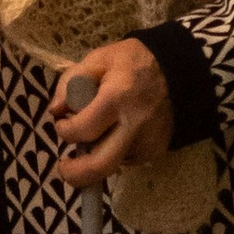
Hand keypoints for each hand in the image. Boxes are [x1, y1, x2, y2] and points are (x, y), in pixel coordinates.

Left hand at [51, 37, 172, 188]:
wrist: (177, 72)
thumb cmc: (132, 63)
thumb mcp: (99, 59)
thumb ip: (70, 82)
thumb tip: (55, 111)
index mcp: (116, 98)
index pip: (82, 130)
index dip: (65, 131)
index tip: (62, 122)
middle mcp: (134, 126)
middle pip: (100, 166)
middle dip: (75, 175)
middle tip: (64, 168)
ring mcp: (147, 142)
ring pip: (112, 166)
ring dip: (95, 159)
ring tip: (96, 136)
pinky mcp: (155, 151)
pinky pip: (126, 161)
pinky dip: (114, 153)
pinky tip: (117, 133)